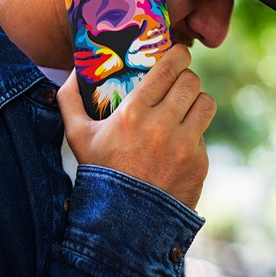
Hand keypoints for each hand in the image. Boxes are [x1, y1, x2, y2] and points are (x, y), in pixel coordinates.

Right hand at [57, 45, 214, 209]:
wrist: (123, 222)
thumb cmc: (100, 173)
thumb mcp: (77, 137)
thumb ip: (69, 100)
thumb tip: (72, 72)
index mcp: (133, 112)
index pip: (169, 68)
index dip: (178, 55)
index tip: (178, 53)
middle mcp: (162, 125)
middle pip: (191, 82)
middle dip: (187, 78)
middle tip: (180, 82)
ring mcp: (184, 145)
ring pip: (206, 103)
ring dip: (196, 102)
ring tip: (186, 108)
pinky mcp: (199, 163)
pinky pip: (204, 135)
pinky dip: (194, 135)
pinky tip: (179, 143)